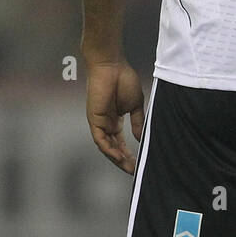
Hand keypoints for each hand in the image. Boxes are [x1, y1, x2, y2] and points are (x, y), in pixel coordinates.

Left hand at [84, 59, 144, 173]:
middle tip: (134, 170)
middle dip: (123, 160)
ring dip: (117, 158)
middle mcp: (106, 123)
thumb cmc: (123, 79)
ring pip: (106, 147)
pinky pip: (100, 139)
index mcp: (115, 120)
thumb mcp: (135, 105)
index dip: (129, 154)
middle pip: (113, 148)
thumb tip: (141, 138)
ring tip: (128, 167)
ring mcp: (99, 122)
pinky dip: (109, 149)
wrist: (112, 66)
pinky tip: (118, 157)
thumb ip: (137, 122)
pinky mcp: (94, 119)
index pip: (120, 142)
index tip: (138, 163)